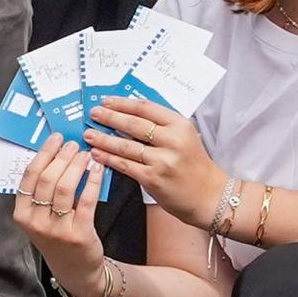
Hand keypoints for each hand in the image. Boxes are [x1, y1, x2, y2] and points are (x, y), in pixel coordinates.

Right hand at [10, 137, 108, 290]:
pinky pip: (86, 201)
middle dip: (61, 157)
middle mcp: (36, 223)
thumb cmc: (58, 238)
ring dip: (76, 166)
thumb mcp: (40, 219)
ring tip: (84, 154)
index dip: (43, 154)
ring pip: (65, 188)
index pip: (28, 177)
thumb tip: (56, 155)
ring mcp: (57, 230)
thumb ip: (42, 193)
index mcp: (22, 215)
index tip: (55, 139)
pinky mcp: (79, 234)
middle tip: (73, 144)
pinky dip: (92, 181)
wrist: (76, 271)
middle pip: (47, 180)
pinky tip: (96, 170)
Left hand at [83, 94, 230, 223]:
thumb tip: (127, 114)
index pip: (146, 108)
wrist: (208, 195)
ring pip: (126, 145)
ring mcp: (162, 160)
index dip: (122, 103)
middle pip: (133, 124)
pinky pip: (125, 165)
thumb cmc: (193, 165)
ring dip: (103, 138)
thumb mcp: (184, 137)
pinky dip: (108, 158)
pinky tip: (96, 154)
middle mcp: (172, 140)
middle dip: (109, 117)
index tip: (106, 101)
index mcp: (180, 125)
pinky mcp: (153, 178)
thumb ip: (162, 126)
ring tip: (88, 134)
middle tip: (93, 113)